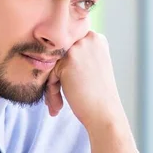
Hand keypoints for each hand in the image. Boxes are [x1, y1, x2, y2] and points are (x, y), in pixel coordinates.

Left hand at [44, 30, 135, 152]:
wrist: (104, 114)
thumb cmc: (97, 96)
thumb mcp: (92, 68)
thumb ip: (77, 57)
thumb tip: (47, 54)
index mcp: (97, 39)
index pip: (66, 48)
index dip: (62, 68)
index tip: (63, 86)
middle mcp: (89, 38)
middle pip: (58, 55)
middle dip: (55, 77)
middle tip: (56, 100)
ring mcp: (79, 48)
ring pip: (52, 64)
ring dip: (51, 86)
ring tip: (56, 105)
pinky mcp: (68, 61)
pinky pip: (49, 73)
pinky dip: (51, 91)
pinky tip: (58, 106)